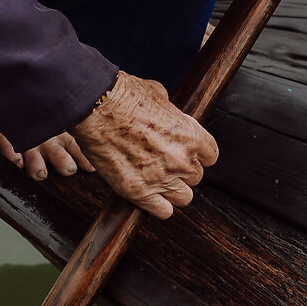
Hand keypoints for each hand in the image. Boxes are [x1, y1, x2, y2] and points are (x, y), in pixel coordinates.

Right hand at [67, 71, 220, 217]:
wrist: (96, 108)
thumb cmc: (125, 97)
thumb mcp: (159, 95)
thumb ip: (171, 112)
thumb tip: (169, 114)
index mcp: (191, 135)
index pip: (210, 157)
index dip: (197, 155)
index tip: (186, 153)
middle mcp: (181, 160)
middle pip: (195, 177)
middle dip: (182, 171)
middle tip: (165, 163)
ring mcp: (161, 178)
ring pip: (184, 197)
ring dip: (173, 190)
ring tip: (158, 180)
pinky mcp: (138, 192)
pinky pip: (163, 211)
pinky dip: (159, 206)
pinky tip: (151, 196)